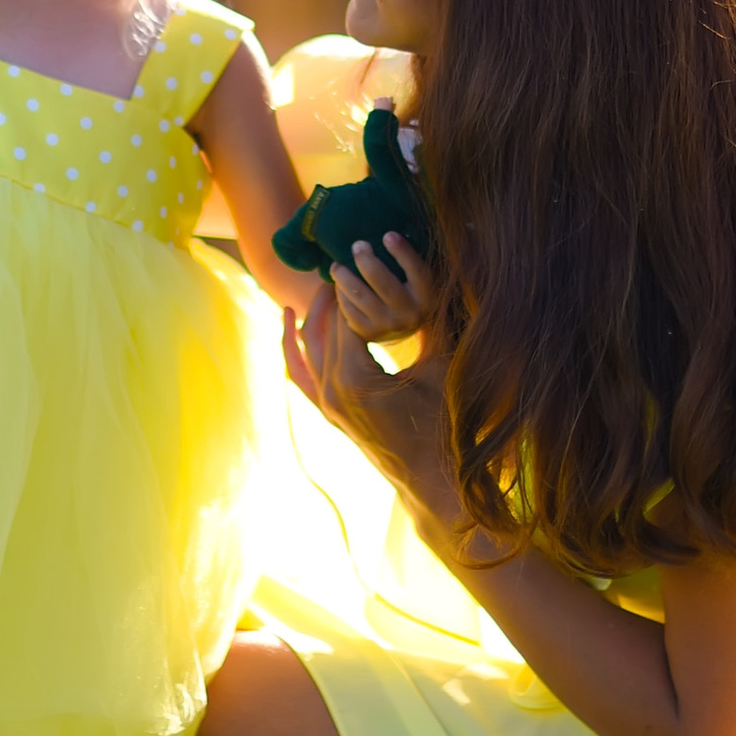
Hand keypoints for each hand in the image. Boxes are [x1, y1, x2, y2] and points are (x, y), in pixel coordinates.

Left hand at [282, 283, 459, 523]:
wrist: (434, 481)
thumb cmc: (445, 425)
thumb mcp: (441, 366)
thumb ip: (431, 322)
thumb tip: (436, 277)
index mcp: (355, 377)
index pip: (348, 316)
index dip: (357, 285)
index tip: (365, 255)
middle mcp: (332, 391)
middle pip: (326, 328)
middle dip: (336, 294)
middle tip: (348, 261)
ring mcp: (327, 405)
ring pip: (308, 349)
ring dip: (315, 315)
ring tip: (323, 285)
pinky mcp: (329, 414)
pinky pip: (301, 375)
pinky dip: (292, 347)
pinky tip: (290, 322)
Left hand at [330, 233, 437, 347]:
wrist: (406, 325)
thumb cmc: (410, 287)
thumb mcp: (418, 275)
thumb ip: (409, 257)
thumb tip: (389, 230)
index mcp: (427, 295)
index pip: (417, 270)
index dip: (402, 251)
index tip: (387, 234)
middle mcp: (411, 314)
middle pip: (383, 283)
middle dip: (366, 261)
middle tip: (357, 245)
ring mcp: (389, 326)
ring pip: (360, 296)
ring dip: (344, 276)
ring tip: (337, 265)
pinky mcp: (370, 333)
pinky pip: (348, 310)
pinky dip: (341, 294)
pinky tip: (340, 283)